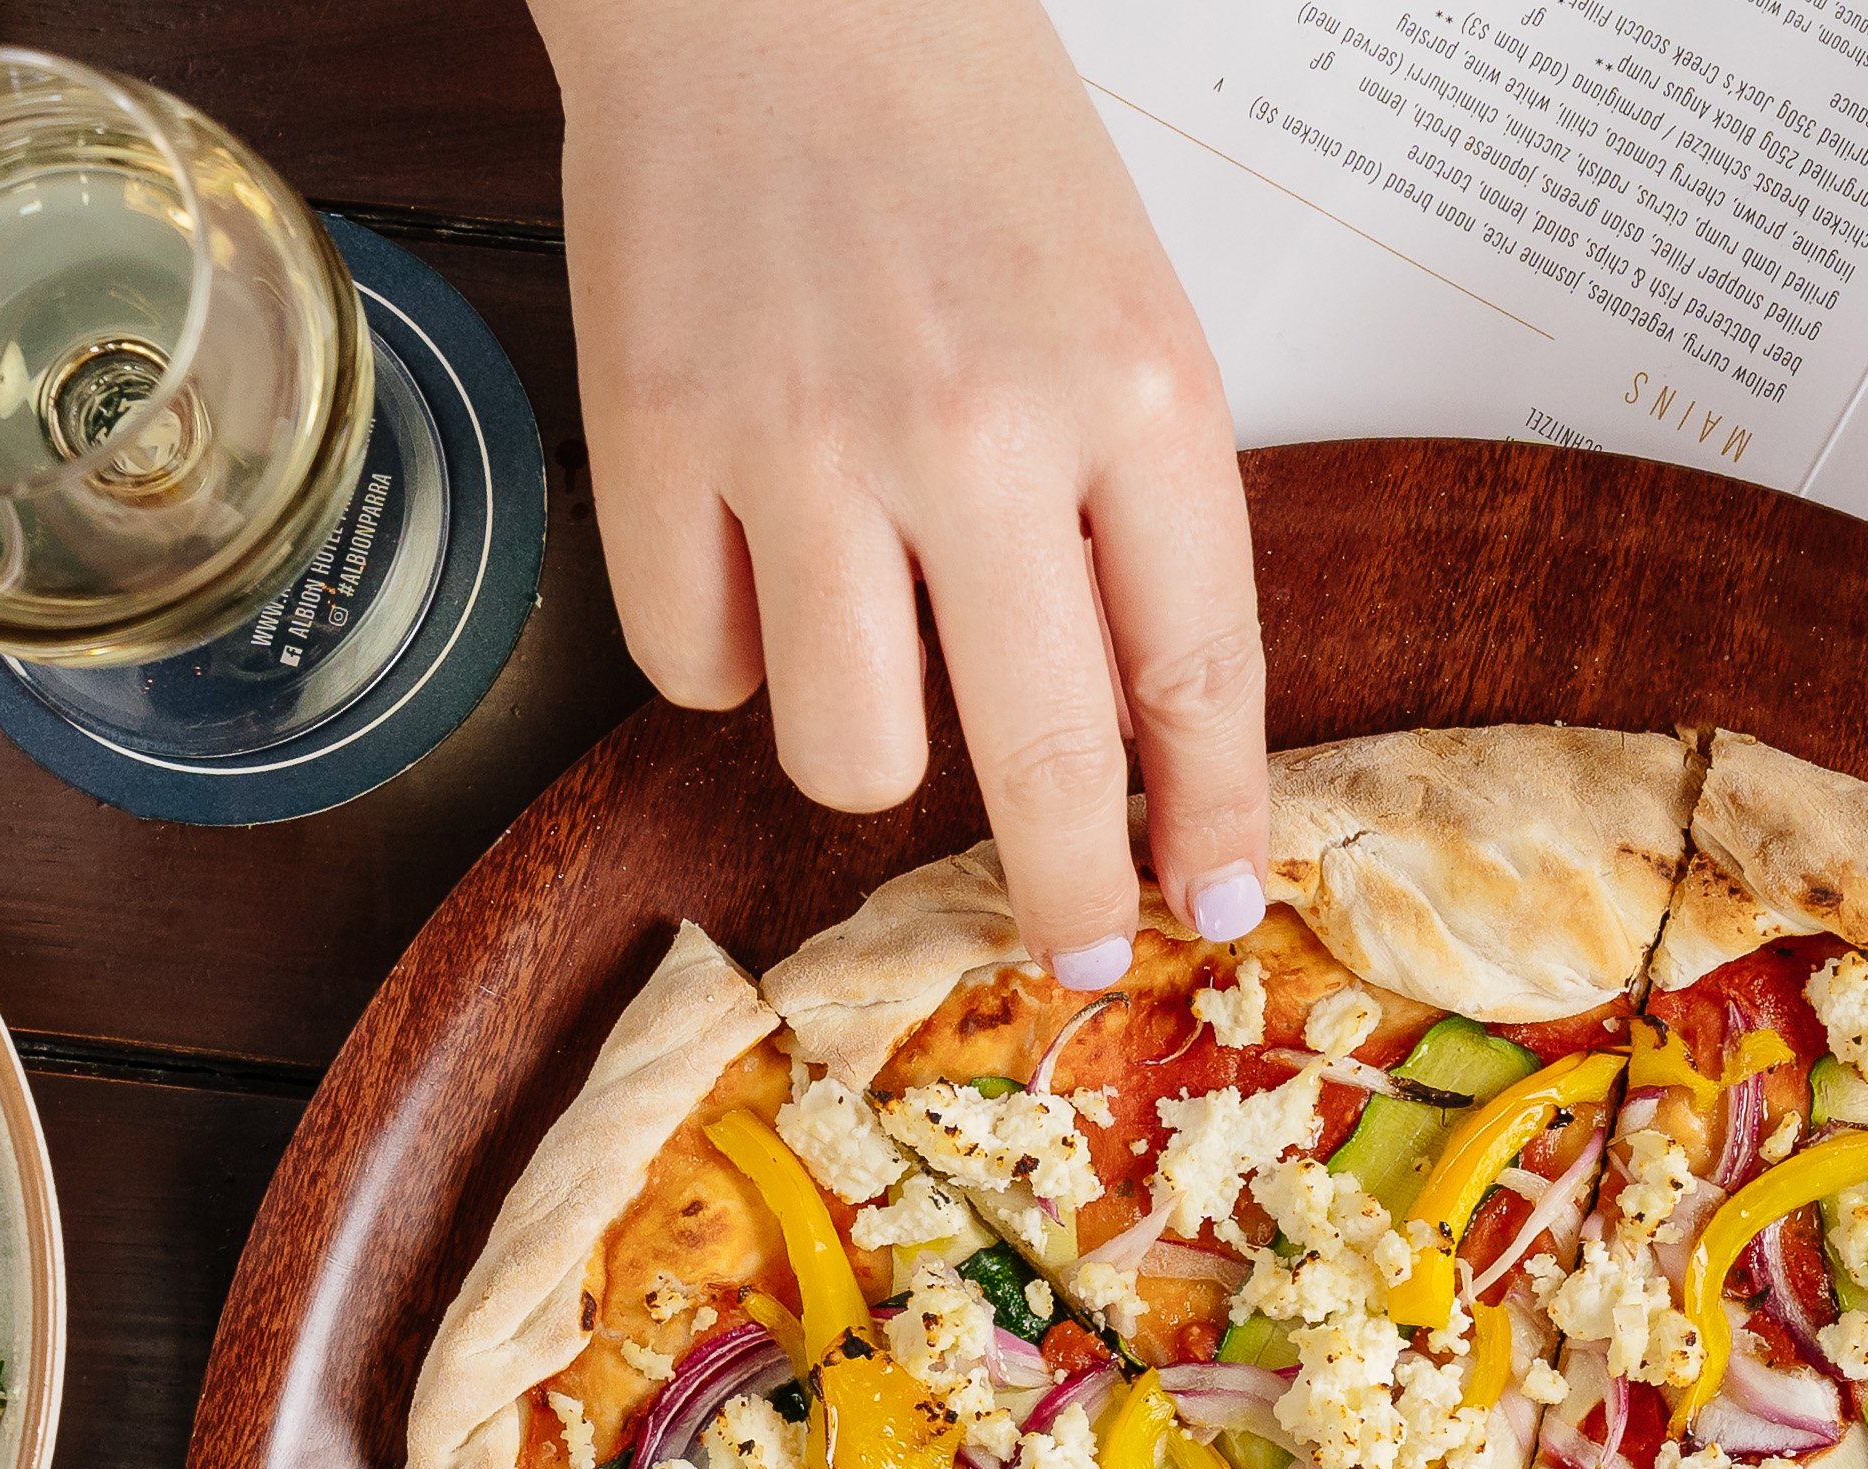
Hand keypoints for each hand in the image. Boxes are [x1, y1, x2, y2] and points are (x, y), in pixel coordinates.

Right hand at [534, 0, 1274, 981]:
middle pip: (1043, 763)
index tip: (1210, 901)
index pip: (1196, 676)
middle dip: (1065, 890)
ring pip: (849, 755)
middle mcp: (980, 433)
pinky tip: (753, 558)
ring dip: (870, 747)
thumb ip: (1146, 512)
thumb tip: (1157, 743)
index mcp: (1136, 389)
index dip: (1209, 819)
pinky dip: (728, 649)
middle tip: (1068, 941)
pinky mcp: (657, 443)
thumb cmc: (959, 129)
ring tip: (872, 657)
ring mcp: (806, 446)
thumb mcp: (1125, 307)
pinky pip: (697, 670)